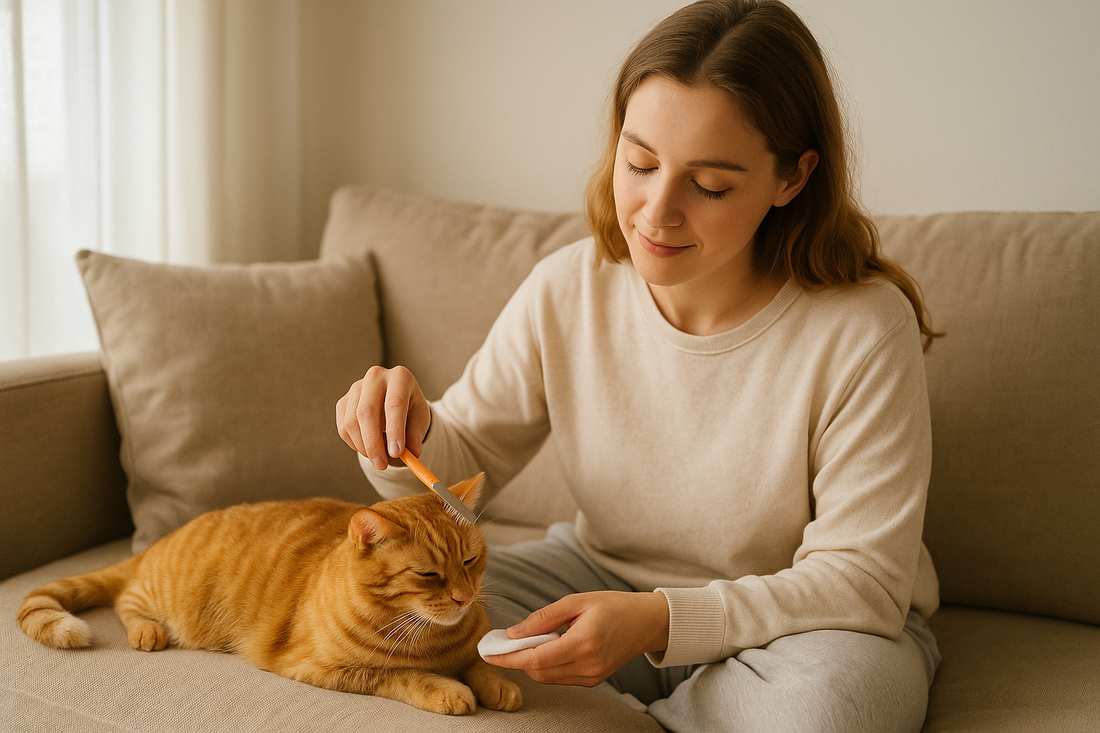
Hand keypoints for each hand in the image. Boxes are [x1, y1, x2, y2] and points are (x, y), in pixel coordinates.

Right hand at [336, 365, 430, 470]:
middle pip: (367, 412)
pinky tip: (368, 448)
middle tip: (382, 465)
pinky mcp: (343, 401)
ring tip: (379, 457)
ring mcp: (356, 387)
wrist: (395, 400)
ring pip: (352, 422)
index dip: (395, 430)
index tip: (396, 453)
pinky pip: (344, 428)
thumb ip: (416, 435)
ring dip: (364, 447)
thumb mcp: (420, 420)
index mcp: (400, 377)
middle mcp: (376, 376)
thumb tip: (411, 454)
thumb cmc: (410, 410)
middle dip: (373, 443)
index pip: (394, 404)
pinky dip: (355, 444)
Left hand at [483, 591, 669, 686]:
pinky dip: (547, 665)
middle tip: (501, 643)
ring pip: (548, 677)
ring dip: (530, 662)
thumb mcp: (577, 601)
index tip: (487, 652)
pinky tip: (546, 648)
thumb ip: (543, 618)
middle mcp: (588, 665)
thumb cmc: (613, 605)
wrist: (647, 622)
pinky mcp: (594, 680)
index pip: (536, 658)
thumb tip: (514, 633)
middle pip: (538, 672)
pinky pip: (560, 677)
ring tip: (523, 642)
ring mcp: (592, 676)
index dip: (508, 657)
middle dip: (516, 659)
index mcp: (584, 643)